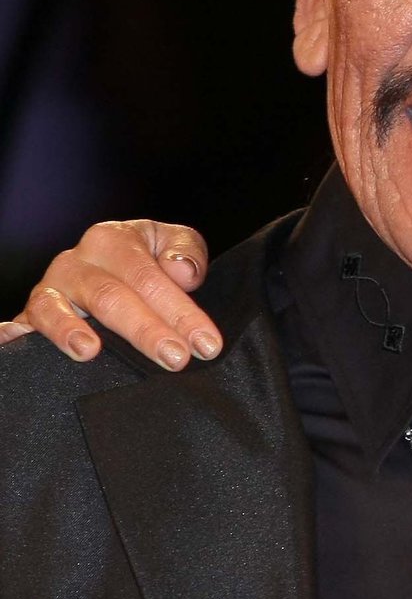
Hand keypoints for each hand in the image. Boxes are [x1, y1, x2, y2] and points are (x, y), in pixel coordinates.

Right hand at [0, 221, 220, 369]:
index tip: (205, 343)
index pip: (150, 277)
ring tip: (90, 352)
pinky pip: (18, 323)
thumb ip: (185, 252)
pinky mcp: (28, 315)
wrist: (107, 263)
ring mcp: (48, 289)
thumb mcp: (171, 244)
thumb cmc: (147, 257)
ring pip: (56, 309)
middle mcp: (75, 261)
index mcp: (113, 239)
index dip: (181, 312)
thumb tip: (182, 272)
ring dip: (71, 331)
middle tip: (176, 359)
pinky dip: (12, 334)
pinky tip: (15, 342)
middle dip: (146, 331)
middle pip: (110, 296)